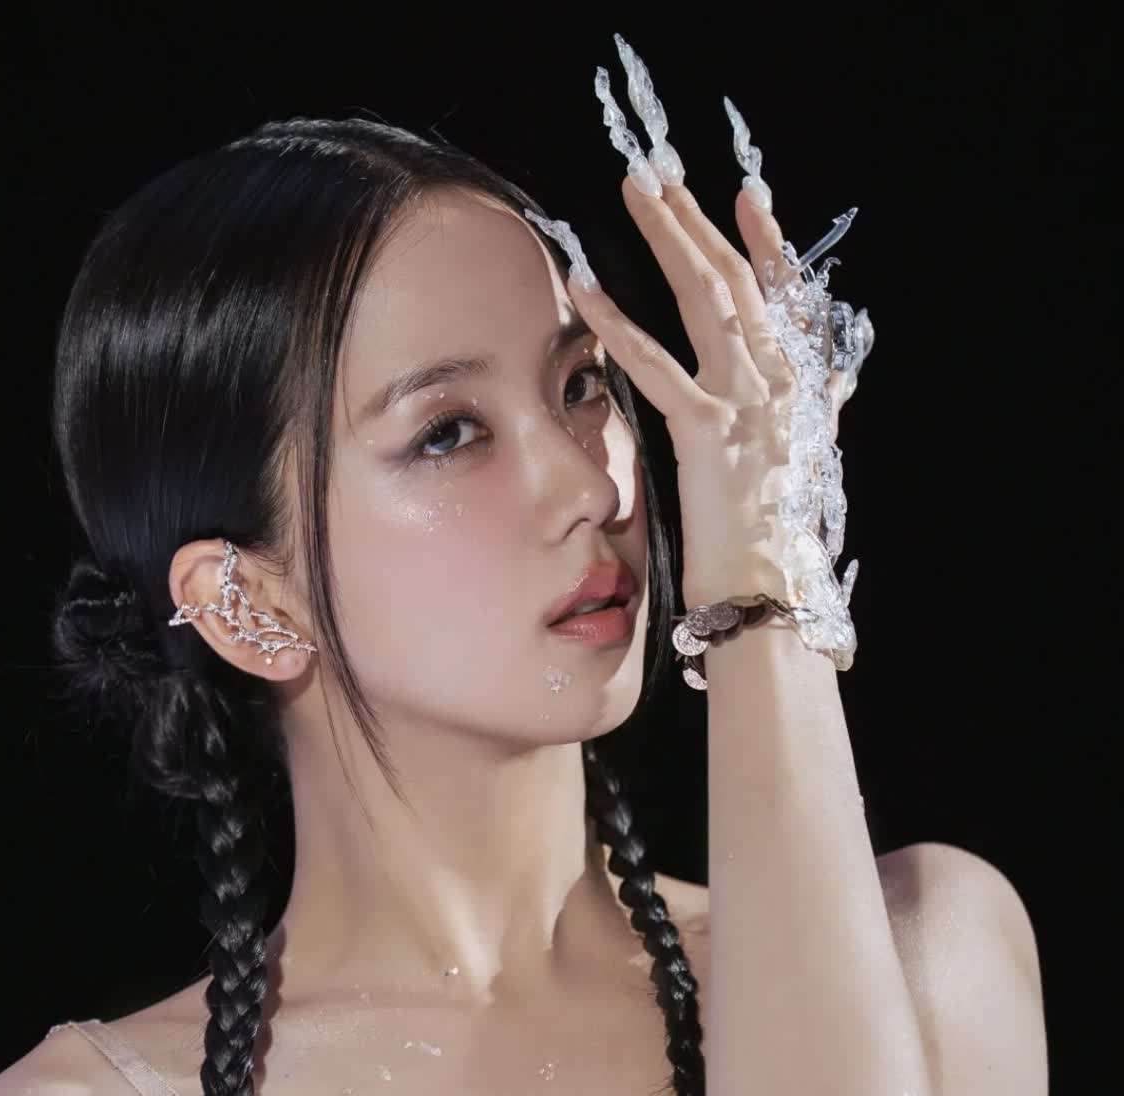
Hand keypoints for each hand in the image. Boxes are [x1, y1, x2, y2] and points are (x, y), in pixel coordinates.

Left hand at [567, 173, 852, 611]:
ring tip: (634, 193)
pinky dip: (618, 323)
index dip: (767, 243)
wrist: (771, 592)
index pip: (785, 298)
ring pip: (705, 298)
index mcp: (798, 389)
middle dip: (698, 220)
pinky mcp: (707, 431)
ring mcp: (746, 402)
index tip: (748, 197)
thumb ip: (822, 408)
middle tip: (660, 174)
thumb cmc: (777, 541)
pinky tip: (585, 292)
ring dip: (667, 237)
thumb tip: (838, 378)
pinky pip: (656, 364)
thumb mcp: (809, 461)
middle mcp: (777, 383)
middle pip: (736, 280)